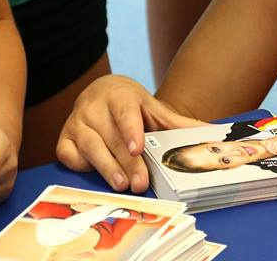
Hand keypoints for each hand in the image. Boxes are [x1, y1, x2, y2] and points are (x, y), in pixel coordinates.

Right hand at [56, 74, 207, 193]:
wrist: (102, 93)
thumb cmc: (131, 106)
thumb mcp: (154, 110)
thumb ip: (179, 123)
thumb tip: (212, 132)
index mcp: (120, 96)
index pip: (124, 111)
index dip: (131, 130)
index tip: (138, 148)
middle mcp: (94, 107)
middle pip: (111, 137)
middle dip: (126, 162)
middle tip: (139, 183)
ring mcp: (77, 123)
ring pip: (90, 147)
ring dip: (106, 168)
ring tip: (121, 184)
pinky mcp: (64, 138)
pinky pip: (69, 155)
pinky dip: (81, 165)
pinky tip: (94, 175)